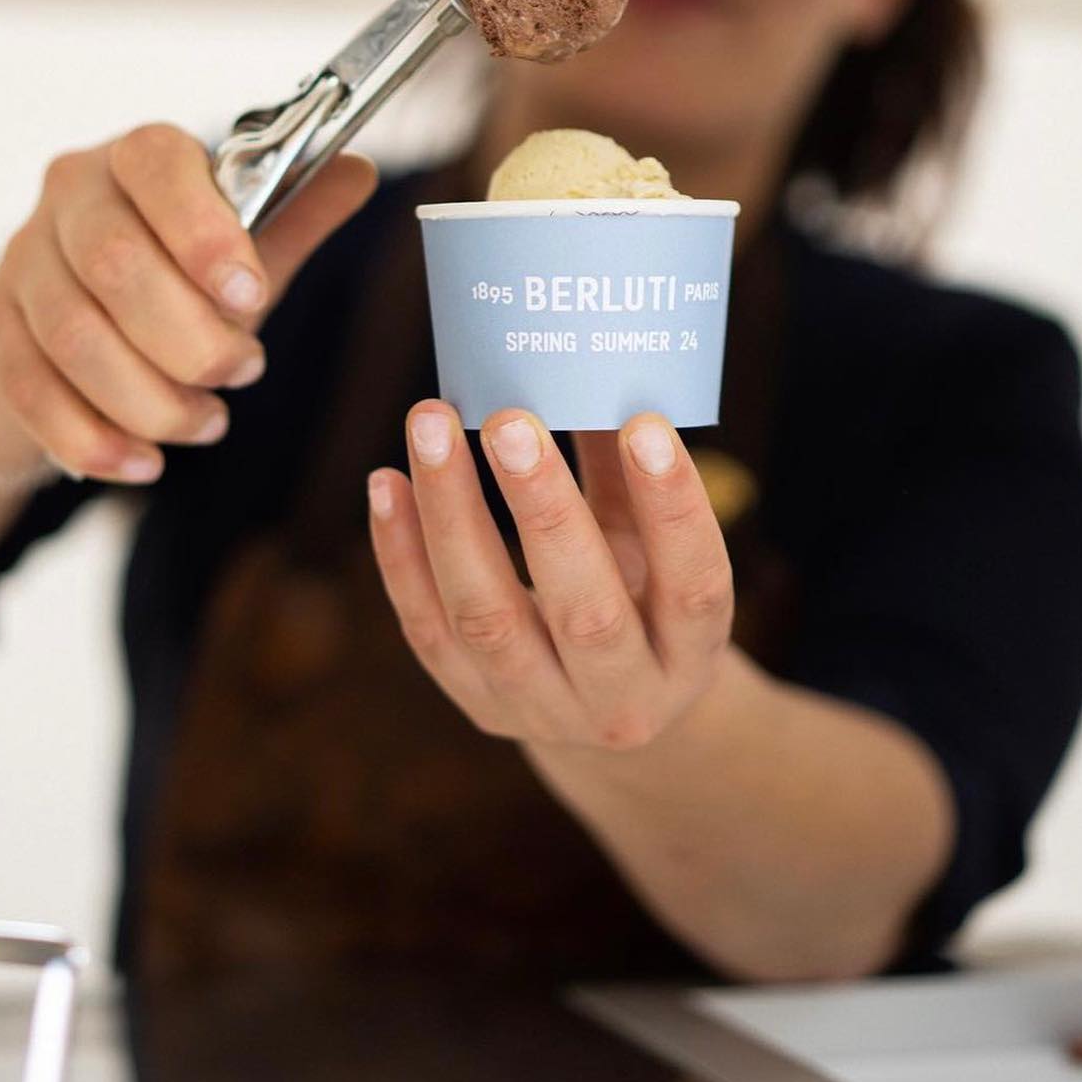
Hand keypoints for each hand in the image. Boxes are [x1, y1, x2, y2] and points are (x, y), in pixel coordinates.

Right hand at [0, 123, 375, 481]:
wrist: (76, 292)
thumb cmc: (177, 260)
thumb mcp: (242, 237)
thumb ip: (297, 210)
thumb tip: (361, 173)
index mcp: (137, 154)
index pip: (158, 166)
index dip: (204, 234)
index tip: (253, 297)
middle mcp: (69, 194)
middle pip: (114, 265)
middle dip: (188, 337)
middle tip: (245, 373)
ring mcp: (22, 260)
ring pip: (72, 337)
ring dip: (148, 397)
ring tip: (208, 423)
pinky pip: (31, 391)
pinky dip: (91, 438)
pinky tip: (145, 463)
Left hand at [368, 404, 733, 751]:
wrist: (603, 711)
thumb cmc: (637, 598)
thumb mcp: (652, 550)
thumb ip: (626, 473)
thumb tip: (592, 370)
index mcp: (690, 655)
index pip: (693, 587)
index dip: (673, 508)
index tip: (645, 425)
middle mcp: (621, 698)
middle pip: (583, 611)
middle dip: (543, 509)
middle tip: (509, 420)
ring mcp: (541, 709)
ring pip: (487, 618)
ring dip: (453, 514)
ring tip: (431, 425)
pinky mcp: (474, 704)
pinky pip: (427, 629)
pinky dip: (401, 553)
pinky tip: (388, 481)